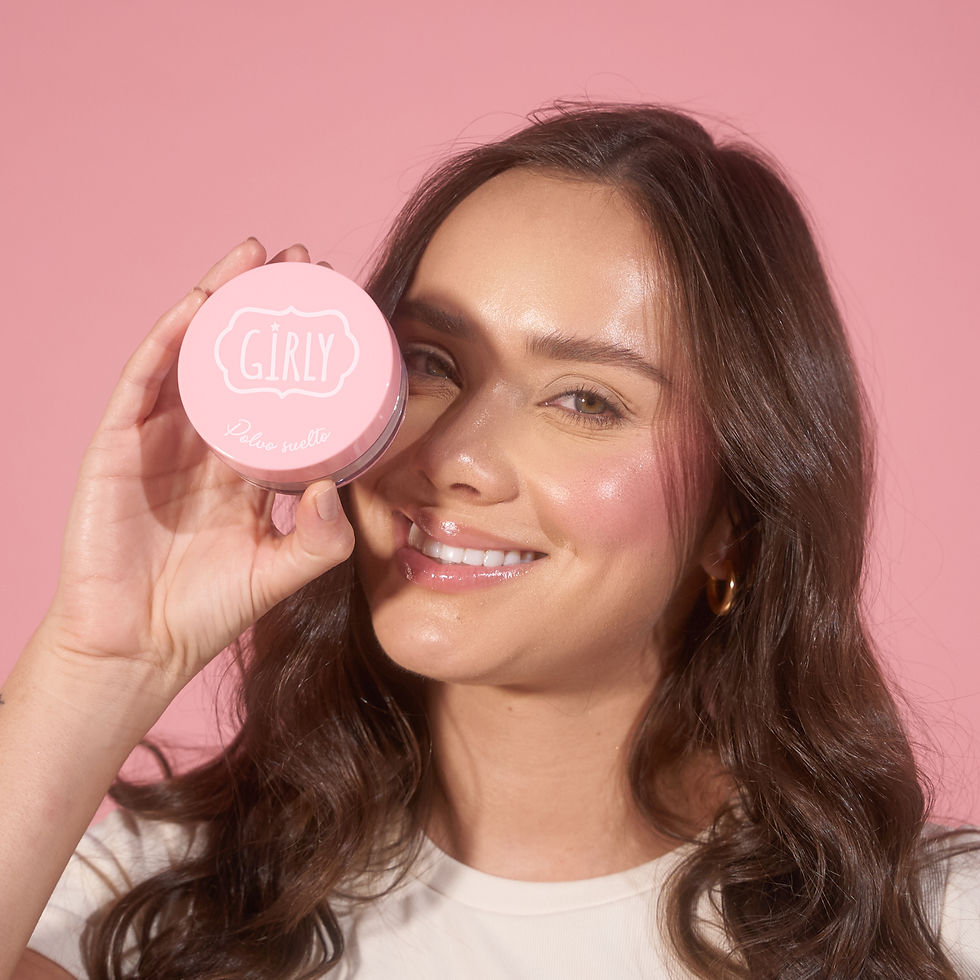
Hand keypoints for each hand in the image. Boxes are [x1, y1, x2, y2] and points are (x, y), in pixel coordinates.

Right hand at [38, 239, 354, 701]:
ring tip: (259, 256)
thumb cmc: (207, 609)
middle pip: (238, 356)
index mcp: (245, 466)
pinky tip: (201, 300)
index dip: (304, 351)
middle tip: (306, 263)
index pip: (279, 392)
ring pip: (193, 350)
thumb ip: (320, 540)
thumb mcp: (280, 571)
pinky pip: (146, 376)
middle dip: (268, 306)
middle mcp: (205, 441)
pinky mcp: (118, 441)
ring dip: (222, 299)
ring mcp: (159, 436)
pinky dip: (172, 336)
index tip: (342, 311)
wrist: (137, 645)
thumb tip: (334, 487)